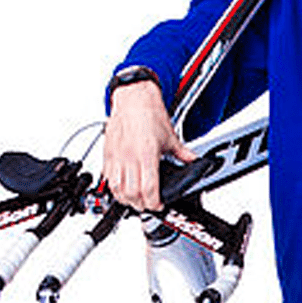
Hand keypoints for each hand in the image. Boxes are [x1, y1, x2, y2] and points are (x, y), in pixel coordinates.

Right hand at [101, 79, 196, 210]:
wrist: (133, 97)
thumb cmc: (149, 113)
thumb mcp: (171, 136)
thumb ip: (183, 154)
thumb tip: (194, 162)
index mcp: (147, 154)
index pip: (149, 189)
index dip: (154, 203)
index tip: (159, 205)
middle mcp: (130, 157)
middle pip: (132, 193)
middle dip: (141, 205)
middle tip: (148, 204)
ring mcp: (117, 156)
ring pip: (116, 188)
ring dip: (126, 199)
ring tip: (135, 200)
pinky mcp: (108, 153)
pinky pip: (107, 177)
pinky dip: (114, 188)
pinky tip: (122, 189)